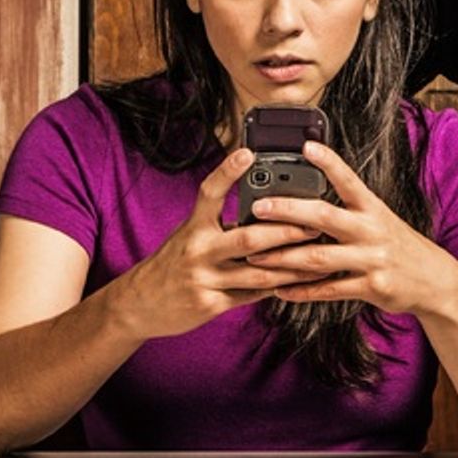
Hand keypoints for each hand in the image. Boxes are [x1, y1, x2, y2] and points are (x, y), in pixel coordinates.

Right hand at [111, 148, 326, 338]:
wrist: (139, 304)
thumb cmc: (173, 262)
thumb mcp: (189, 235)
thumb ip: (219, 223)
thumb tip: (263, 205)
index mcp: (193, 227)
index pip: (210, 192)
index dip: (228, 171)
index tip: (248, 153)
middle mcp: (197, 250)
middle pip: (248, 237)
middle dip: (285, 232)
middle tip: (314, 224)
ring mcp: (204, 279)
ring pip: (257, 272)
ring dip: (292, 266)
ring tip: (318, 258)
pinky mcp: (210, 304)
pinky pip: (251, 295)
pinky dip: (277, 287)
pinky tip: (299, 282)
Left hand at [245, 141, 457, 315]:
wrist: (435, 280)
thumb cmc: (399, 245)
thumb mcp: (381, 219)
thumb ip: (350, 210)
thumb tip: (308, 200)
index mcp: (373, 208)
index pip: (349, 180)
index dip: (329, 163)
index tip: (307, 147)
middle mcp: (372, 230)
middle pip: (324, 216)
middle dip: (288, 211)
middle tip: (258, 207)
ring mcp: (372, 260)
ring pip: (319, 258)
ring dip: (283, 257)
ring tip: (255, 256)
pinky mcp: (371, 287)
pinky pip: (329, 290)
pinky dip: (302, 291)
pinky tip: (280, 289)